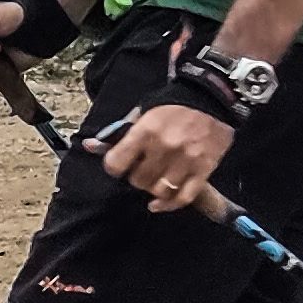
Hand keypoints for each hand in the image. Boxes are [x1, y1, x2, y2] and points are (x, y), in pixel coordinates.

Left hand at [96, 98, 235, 212]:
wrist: (212, 97)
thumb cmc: (174, 104)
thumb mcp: (143, 111)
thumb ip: (119, 131)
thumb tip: (90, 145)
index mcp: (145, 131)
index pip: (116, 164)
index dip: (115, 166)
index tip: (120, 165)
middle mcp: (165, 147)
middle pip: (138, 181)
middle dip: (137, 177)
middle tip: (143, 169)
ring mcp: (186, 160)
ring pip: (159, 191)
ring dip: (153, 189)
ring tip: (155, 180)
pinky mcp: (203, 169)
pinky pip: (183, 197)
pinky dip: (170, 205)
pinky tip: (160, 203)